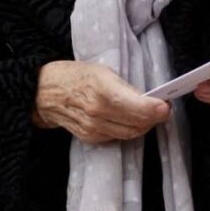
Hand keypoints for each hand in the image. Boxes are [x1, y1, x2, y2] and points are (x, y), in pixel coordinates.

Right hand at [33, 61, 170, 144]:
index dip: (157, 110)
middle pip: (139, 124)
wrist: (45, 93)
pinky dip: (127, 128)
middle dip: (153, 117)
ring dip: (142, 124)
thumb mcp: (103, 72)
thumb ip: (126, 89)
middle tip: (160, 108)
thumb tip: (151, 100)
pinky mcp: (90, 138)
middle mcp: (98, 113)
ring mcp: (93, 128)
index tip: (165, 106)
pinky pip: (118, 136)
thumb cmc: (76, 77)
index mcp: (103, 91)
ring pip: (131, 133)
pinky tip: (127, 118)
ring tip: (146, 113)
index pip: (140, 108)